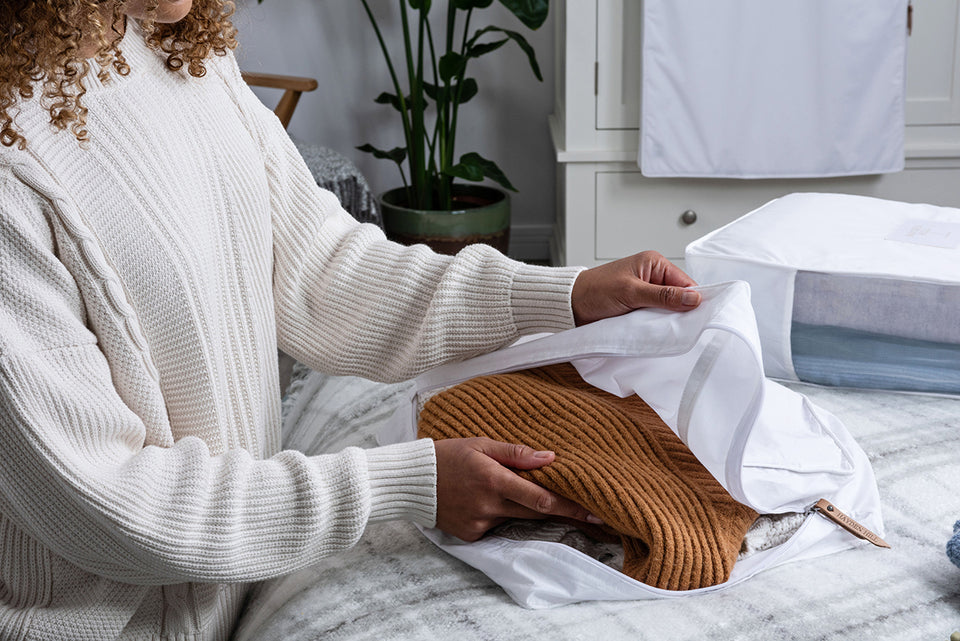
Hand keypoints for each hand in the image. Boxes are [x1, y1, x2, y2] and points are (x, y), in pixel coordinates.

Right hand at [434, 437, 600, 541]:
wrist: (411, 481)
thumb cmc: (448, 455)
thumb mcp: (481, 443)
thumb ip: (516, 453)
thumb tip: (550, 458)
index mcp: (494, 479)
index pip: (540, 498)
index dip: (569, 506)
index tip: (594, 512)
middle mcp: (489, 505)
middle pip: (536, 513)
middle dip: (562, 512)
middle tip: (590, 513)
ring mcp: (479, 523)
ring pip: (516, 520)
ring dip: (527, 510)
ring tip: (520, 495)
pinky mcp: (470, 535)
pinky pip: (496, 527)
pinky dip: (499, 515)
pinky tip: (485, 502)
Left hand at [571, 250, 700, 324]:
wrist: (571, 305)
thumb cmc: (594, 290)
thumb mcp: (631, 292)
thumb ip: (663, 296)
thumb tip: (693, 297)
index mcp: (654, 263)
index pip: (685, 282)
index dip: (692, 299)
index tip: (697, 317)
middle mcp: (652, 276)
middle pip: (679, 296)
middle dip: (678, 311)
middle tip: (679, 326)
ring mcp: (646, 293)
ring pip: (668, 309)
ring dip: (665, 319)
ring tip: (663, 328)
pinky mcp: (639, 306)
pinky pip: (655, 316)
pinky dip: (655, 324)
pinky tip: (654, 330)